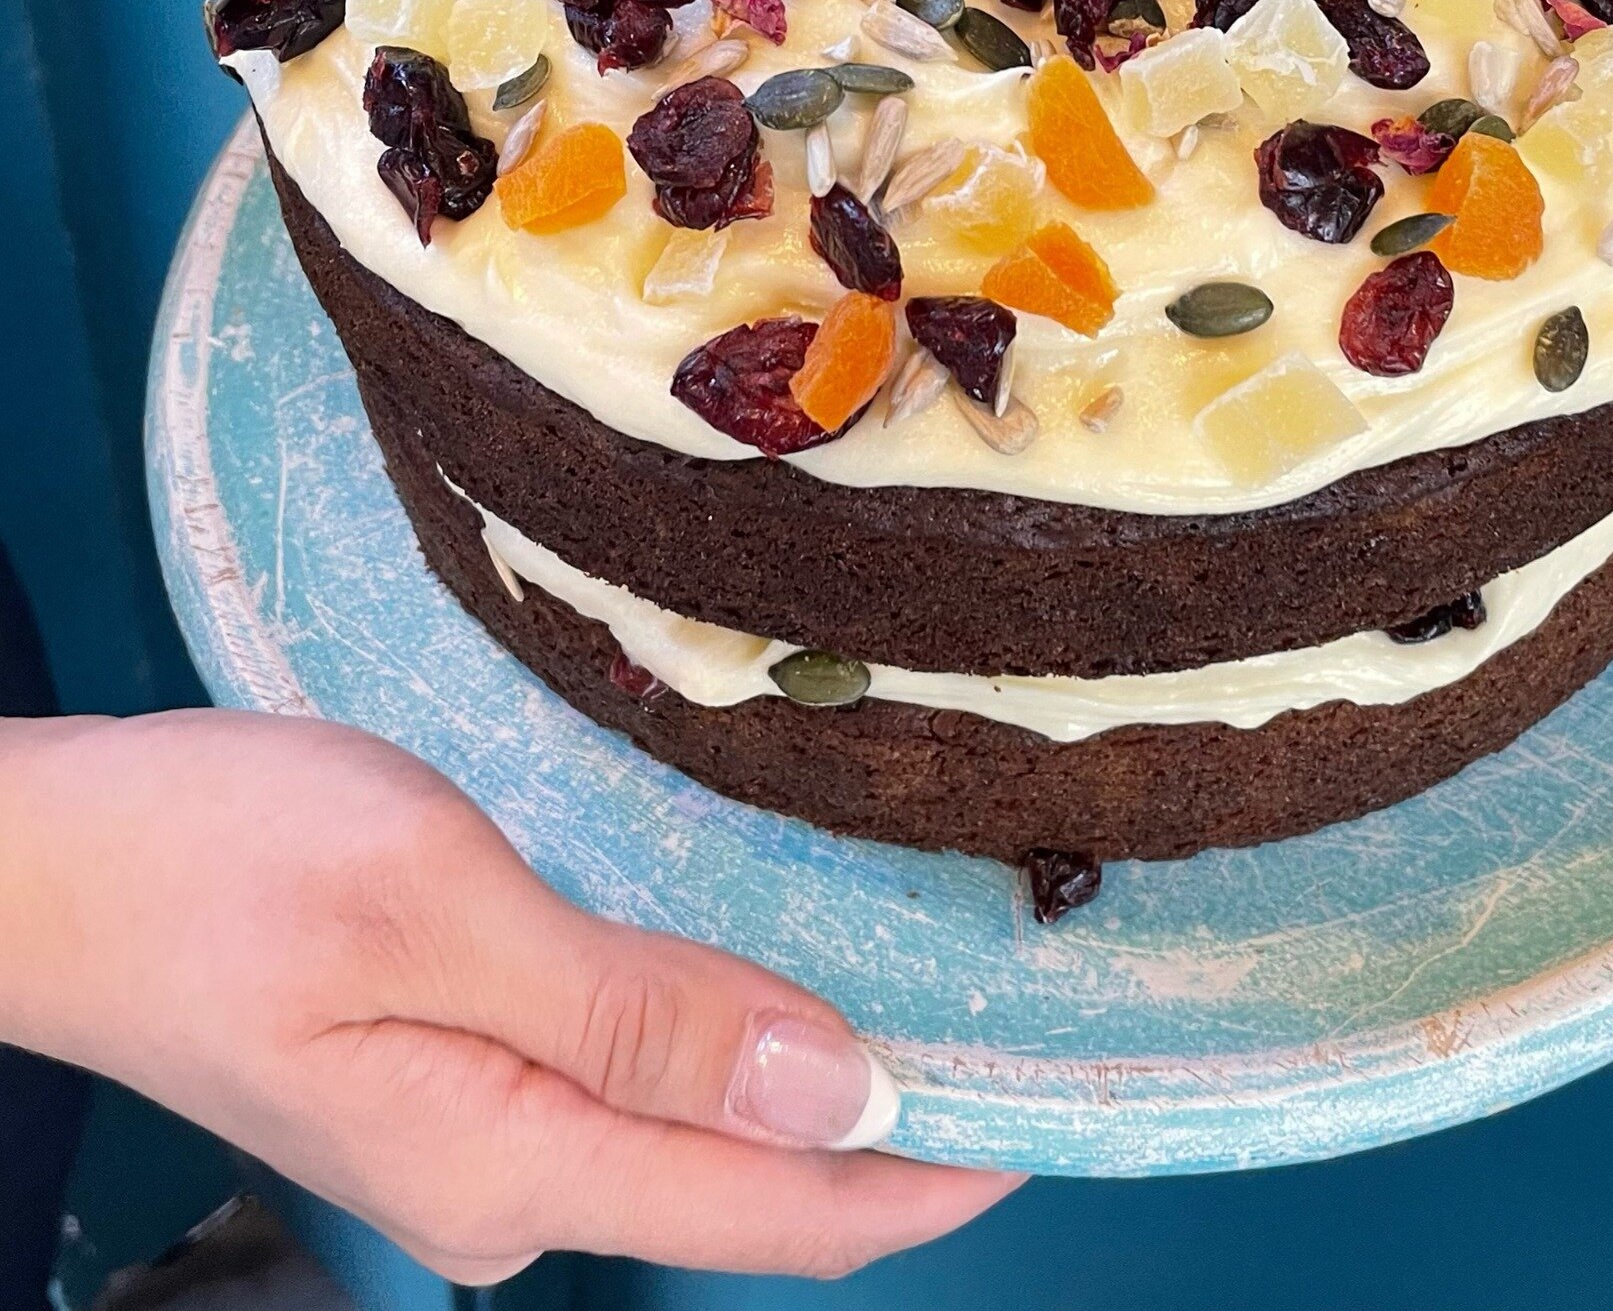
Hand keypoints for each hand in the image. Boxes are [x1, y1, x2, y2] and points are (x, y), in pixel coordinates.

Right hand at [0, 710, 1017, 1280]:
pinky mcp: (456, 1075)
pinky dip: (726, 1041)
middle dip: (891, 1131)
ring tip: (929, 1004)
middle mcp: (512, 1181)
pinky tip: (770, 979)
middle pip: (751, 1183)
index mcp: (519, 1159)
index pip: (779, 1207)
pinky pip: (635, 1081)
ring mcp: (479, 1135)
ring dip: (814, 1081)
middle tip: (1020, 1038)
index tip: (1051, 1116)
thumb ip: (639, 1017)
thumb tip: (833, 1088)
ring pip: (698, 1129)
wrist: (50, 868)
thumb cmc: (225, 865)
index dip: (924, 1175)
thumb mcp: (443, 913)